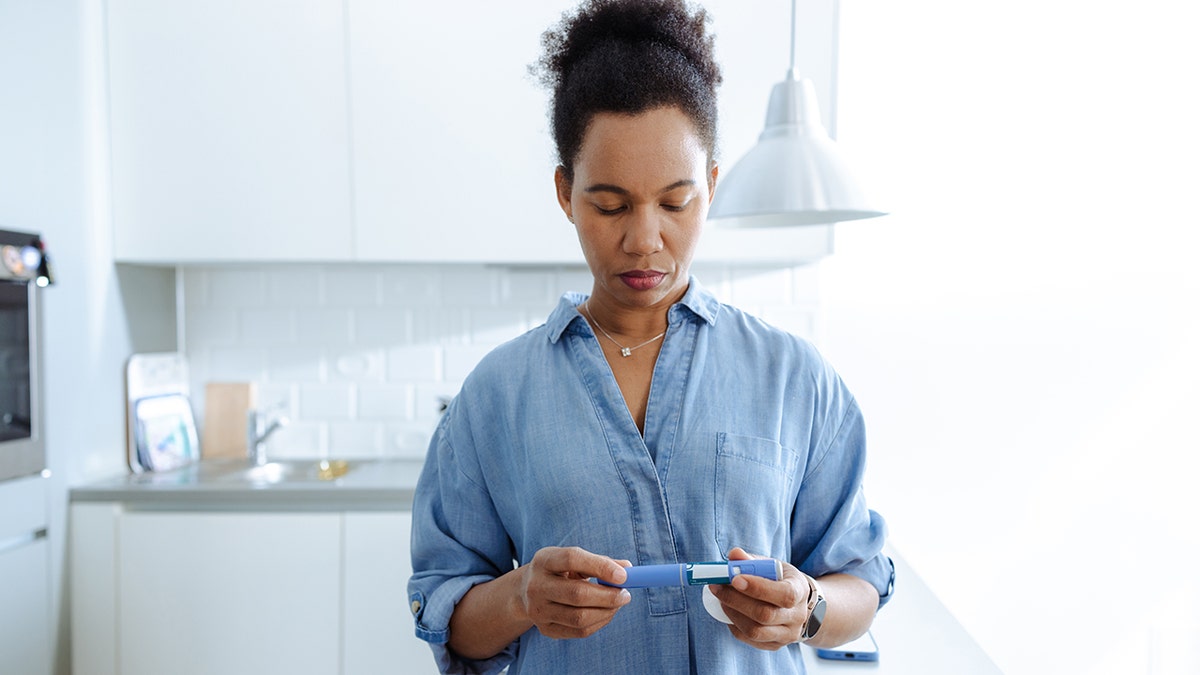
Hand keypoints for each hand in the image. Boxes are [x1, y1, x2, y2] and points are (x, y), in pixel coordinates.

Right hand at [515, 546, 631, 639]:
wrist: (526, 592)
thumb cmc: (559, 571)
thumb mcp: (574, 560)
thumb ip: (600, 562)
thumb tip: (628, 569)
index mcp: (544, 560)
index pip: (572, 559)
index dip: (600, 566)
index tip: (624, 575)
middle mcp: (536, 586)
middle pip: (577, 593)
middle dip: (608, 596)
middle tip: (626, 594)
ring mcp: (539, 610)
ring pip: (580, 617)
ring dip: (606, 612)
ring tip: (618, 603)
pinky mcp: (546, 629)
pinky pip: (579, 631)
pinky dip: (599, 622)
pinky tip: (606, 613)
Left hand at [708, 547, 810, 650]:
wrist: (799, 604)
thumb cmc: (781, 580)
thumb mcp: (772, 565)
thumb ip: (752, 560)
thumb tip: (734, 555)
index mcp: (799, 591)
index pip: (784, 594)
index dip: (758, 588)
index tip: (734, 578)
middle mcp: (797, 616)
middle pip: (766, 615)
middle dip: (736, 600)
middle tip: (717, 587)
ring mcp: (788, 634)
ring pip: (756, 631)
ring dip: (732, 613)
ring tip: (721, 599)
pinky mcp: (775, 645)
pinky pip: (750, 640)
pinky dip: (735, 625)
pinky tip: (729, 611)